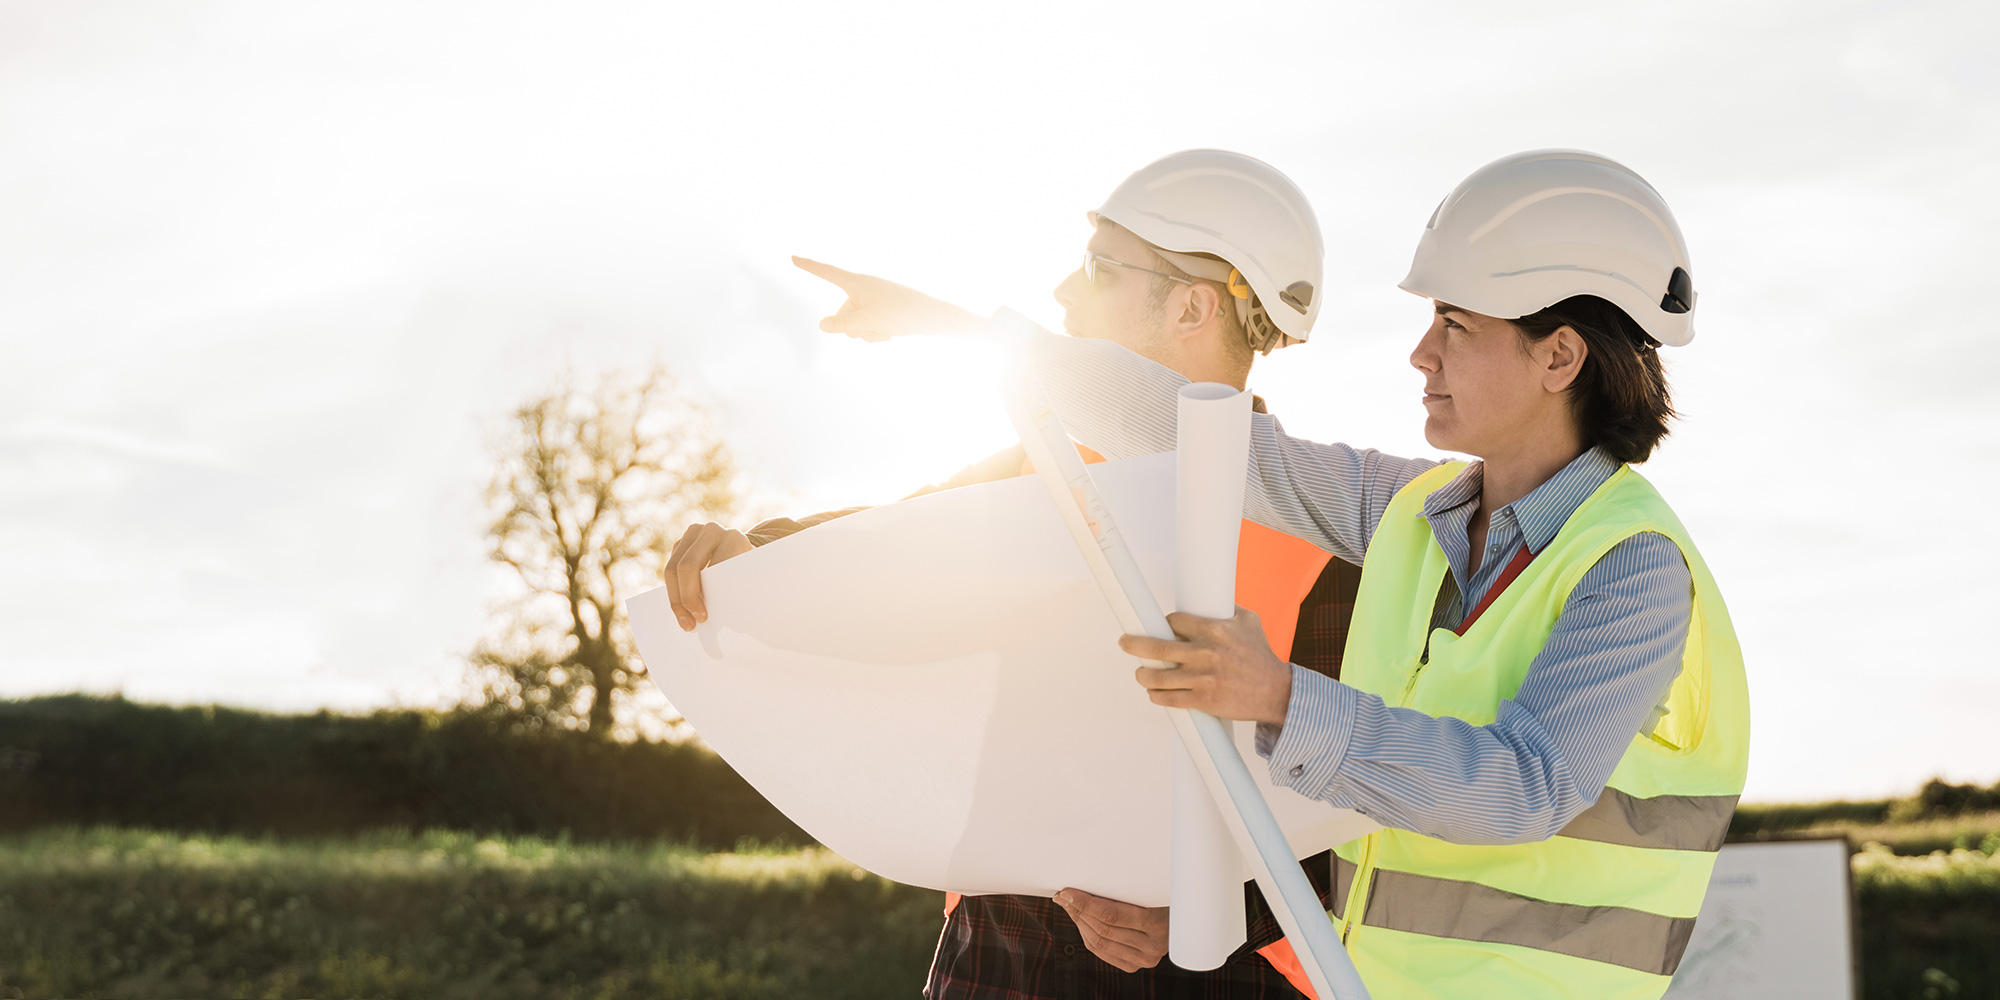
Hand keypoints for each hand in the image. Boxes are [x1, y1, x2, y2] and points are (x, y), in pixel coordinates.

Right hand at [665, 522, 752, 630]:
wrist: (747, 552)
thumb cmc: (749, 574)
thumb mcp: (750, 580)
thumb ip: (737, 590)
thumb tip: (723, 621)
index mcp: (733, 539)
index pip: (710, 567)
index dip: (703, 593)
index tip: (703, 617)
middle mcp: (712, 531)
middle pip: (686, 567)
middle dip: (686, 598)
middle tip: (691, 623)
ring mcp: (694, 533)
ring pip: (672, 569)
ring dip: (676, 599)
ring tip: (685, 621)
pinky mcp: (682, 542)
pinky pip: (670, 570)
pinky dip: (674, 591)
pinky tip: (682, 608)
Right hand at [792, 256, 981, 340]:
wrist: (933, 317)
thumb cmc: (901, 314)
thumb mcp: (867, 321)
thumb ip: (841, 324)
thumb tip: (823, 324)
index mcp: (858, 282)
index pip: (827, 273)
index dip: (809, 266)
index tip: (793, 258)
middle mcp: (864, 288)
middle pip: (842, 312)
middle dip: (854, 326)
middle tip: (876, 326)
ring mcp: (873, 299)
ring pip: (855, 324)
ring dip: (867, 333)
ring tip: (887, 330)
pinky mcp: (882, 310)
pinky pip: (868, 327)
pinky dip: (876, 333)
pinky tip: (892, 333)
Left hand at [1052, 888, 1167, 972]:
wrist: (1191, 916)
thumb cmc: (1169, 894)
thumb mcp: (1154, 887)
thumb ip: (1129, 887)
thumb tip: (1091, 878)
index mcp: (1158, 922)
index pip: (1111, 915)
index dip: (1085, 903)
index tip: (1067, 891)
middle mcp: (1153, 945)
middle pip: (1102, 929)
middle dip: (1077, 911)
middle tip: (1062, 896)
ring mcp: (1146, 958)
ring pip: (1100, 943)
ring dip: (1079, 923)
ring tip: (1069, 906)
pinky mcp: (1138, 965)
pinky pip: (1104, 952)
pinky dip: (1088, 936)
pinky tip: (1081, 922)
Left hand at [1119, 607, 1293, 724]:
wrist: (1276, 691)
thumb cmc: (1262, 656)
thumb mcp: (1249, 621)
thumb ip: (1227, 608)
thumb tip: (1210, 597)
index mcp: (1214, 629)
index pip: (1173, 622)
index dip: (1164, 625)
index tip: (1162, 630)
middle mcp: (1205, 653)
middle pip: (1154, 648)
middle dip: (1132, 644)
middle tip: (1124, 642)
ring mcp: (1202, 678)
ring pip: (1157, 678)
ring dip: (1143, 676)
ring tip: (1141, 674)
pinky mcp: (1203, 700)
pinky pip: (1169, 699)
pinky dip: (1157, 697)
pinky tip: (1155, 693)